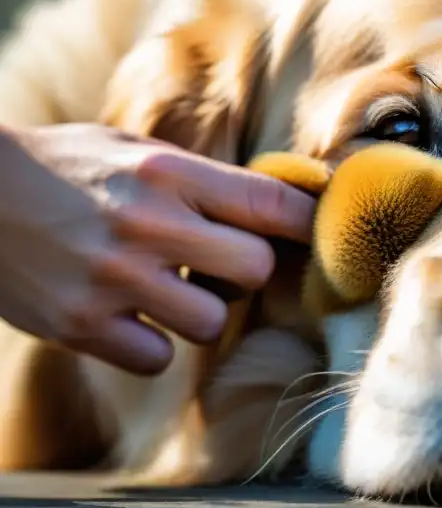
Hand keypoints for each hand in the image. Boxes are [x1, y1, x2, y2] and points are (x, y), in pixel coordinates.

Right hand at [0, 123, 315, 374]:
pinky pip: (156, 359)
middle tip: (218, 265)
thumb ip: (202, 180)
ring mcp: (113, 278)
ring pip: (211, 323)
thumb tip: (286, 203)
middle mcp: (148, 223)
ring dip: (198, 314)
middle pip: (258, 270)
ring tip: (165, 291)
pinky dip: (149, 347)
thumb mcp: (131, 148)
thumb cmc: (62, 166)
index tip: (314, 234)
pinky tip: (125, 318)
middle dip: (246, 271)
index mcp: (168, 171)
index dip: (306, 224)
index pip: (274, 204)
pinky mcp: (79, 324)